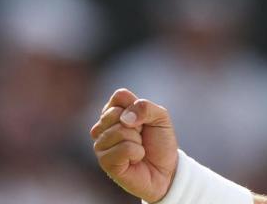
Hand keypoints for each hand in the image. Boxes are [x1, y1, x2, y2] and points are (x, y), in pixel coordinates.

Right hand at [90, 88, 178, 202]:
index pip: (119, 96)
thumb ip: (145, 107)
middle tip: (141, 137)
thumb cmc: (159, 142)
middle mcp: (102, 126)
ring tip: (138, 149)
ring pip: (120, 131)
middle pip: (117, 113)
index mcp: (113, 111)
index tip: (143, 121)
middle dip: (138, 125)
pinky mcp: (105, 161)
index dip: (137, 107)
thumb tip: (124, 118)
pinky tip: (135, 159)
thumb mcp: (160, 117)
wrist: (166, 170)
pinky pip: (124, 148)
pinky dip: (137, 153)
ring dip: (138, 141)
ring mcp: (101, 144)